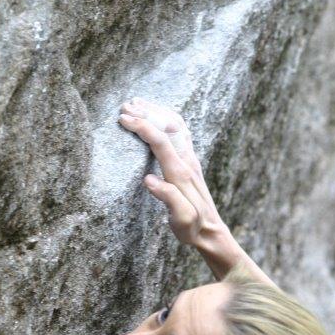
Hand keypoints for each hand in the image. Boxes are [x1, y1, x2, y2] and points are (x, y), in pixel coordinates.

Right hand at [118, 97, 227, 246]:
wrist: (211, 231)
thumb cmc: (192, 228)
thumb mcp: (181, 219)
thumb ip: (168, 198)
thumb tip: (148, 179)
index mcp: (180, 174)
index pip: (160, 141)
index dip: (142, 127)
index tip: (123, 119)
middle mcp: (188, 161)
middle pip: (168, 125)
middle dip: (146, 112)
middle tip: (126, 106)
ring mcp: (191, 159)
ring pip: (176, 125)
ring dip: (157, 111)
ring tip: (137, 103)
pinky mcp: (191, 161)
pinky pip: (181, 131)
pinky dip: (167, 118)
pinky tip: (157, 114)